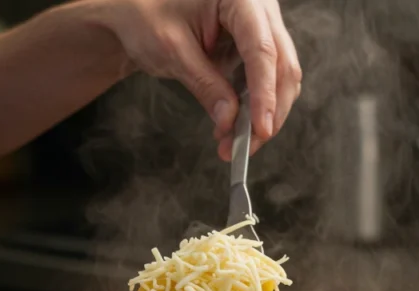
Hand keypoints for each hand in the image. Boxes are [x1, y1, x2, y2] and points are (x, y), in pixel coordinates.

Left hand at [94, 0, 301, 160]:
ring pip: (280, 76)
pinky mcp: (253, 44)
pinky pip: (265, 79)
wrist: (137, 9)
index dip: (265, 93)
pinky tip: (233, 127)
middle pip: (282, 64)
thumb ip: (206, 86)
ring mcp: (260, 25)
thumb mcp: (173, 51)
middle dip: (269, 111)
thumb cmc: (149, 17)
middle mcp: (259, 7)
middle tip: (247, 148)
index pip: (262, 50)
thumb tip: (230, 122)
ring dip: (262, 114)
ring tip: (233, 143)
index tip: (261, 129)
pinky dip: (253, 106)